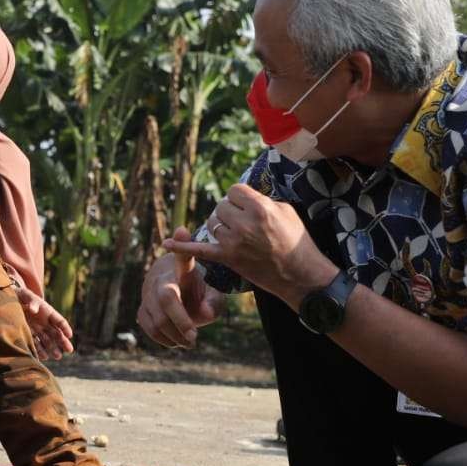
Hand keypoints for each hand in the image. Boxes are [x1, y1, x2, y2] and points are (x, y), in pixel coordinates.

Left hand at [17, 285, 73, 360]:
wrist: (12, 300)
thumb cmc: (22, 295)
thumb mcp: (27, 295)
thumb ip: (32, 302)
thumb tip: (35, 310)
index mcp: (48, 312)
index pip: (60, 321)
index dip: (65, 328)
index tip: (70, 335)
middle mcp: (45, 322)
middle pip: (56, 333)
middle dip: (63, 342)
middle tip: (69, 350)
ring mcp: (38, 329)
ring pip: (47, 340)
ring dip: (53, 348)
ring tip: (58, 356)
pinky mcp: (29, 333)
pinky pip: (36, 343)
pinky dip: (39, 350)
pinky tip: (43, 357)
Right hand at [138, 228, 223, 347]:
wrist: (180, 293)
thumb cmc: (200, 292)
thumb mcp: (214, 294)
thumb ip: (213, 303)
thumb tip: (203, 314)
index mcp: (181, 270)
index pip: (181, 258)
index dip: (181, 245)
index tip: (182, 230)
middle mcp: (159, 279)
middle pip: (165, 300)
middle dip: (180, 322)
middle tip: (194, 338)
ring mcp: (147, 295)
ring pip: (155, 319)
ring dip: (173, 335)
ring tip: (189, 342)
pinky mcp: (142, 310)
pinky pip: (148, 327)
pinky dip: (162, 338)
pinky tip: (176, 342)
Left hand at [162, 184, 336, 305]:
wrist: (300, 274)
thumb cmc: (296, 240)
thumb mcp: (285, 210)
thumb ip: (261, 200)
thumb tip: (244, 196)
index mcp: (259, 207)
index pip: (233, 191)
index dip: (239, 198)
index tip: (247, 208)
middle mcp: (243, 223)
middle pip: (221, 207)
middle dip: (230, 213)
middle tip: (245, 225)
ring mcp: (233, 242)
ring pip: (212, 224)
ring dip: (220, 226)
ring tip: (237, 235)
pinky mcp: (227, 258)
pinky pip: (199, 251)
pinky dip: (182, 248)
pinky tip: (166, 244)